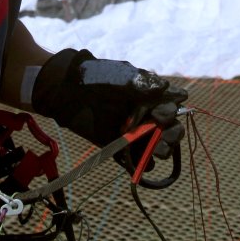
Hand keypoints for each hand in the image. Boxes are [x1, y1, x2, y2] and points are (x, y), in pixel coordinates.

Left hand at [32, 49, 186, 171]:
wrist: (67, 91)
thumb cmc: (95, 77)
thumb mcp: (120, 75)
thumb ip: (141, 83)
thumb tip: (166, 87)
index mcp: (150, 96)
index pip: (171, 107)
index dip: (169, 112)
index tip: (157, 113)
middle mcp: (145, 115)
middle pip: (170, 129)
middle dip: (172, 134)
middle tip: (163, 134)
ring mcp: (133, 133)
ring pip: (157, 147)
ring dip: (162, 150)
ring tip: (157, 151)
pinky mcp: (119, 147)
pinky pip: (135, 161)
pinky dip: (141, 165)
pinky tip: (142, 163)